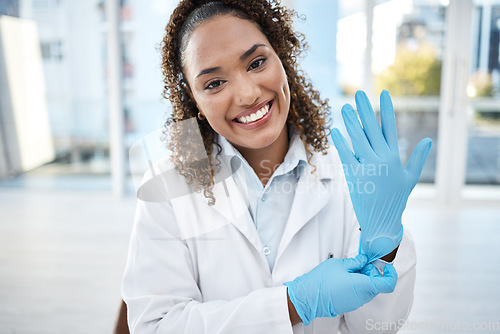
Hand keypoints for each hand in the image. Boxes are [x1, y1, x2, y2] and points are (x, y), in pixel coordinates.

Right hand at [283, 254, 396, 324]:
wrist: (308, 297)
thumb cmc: (322, 281)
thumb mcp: (340, 264)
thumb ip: (355, 262)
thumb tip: (363, 260)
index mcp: (363, 286)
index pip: (387, 284)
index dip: (391, 274)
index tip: (387, 266)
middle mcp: (362, 297)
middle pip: (376, 284)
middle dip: (372, 272)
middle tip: (360, 262)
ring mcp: (355, 302)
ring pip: (367, 289)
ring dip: (363, 278)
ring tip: (349, 269)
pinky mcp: (348, 305)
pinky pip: (358, 294)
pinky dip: (356, 285)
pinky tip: (344, 277)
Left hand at [331, 90, 431, 261]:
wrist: (383, 221)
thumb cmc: (396, 199)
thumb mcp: (410, 177)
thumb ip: (419, 157)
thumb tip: (428, 140)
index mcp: (395, 157)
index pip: (390, 127)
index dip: (386, 109)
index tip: (383, 93)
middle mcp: (383, 159)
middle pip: (373, 129)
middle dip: (366, 110)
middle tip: (359, 94)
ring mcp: (369, 167)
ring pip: (359, 139)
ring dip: (352, 122)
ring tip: (346, 107)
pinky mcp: (356, 176)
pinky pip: (347, 155)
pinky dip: (341, 143)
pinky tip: (336, 130)